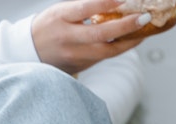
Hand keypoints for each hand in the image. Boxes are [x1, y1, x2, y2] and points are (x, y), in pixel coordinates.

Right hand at [33, 0, 156, 75]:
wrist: (31, 52)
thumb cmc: (50, 26)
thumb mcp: (62, 11)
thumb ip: (85, 8)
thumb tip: (114, 3)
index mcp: (60, 18)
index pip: (84, 9)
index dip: (104, 3)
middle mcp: (68, 38)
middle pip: (100, 34)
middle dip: (125, 26)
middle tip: (144, 17)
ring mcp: (76, 55)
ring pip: (108, 51)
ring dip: (130, 41)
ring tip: (144, 29)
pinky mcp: (83, 66)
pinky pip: (106, 56)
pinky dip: (122, 47)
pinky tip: (133, 39)